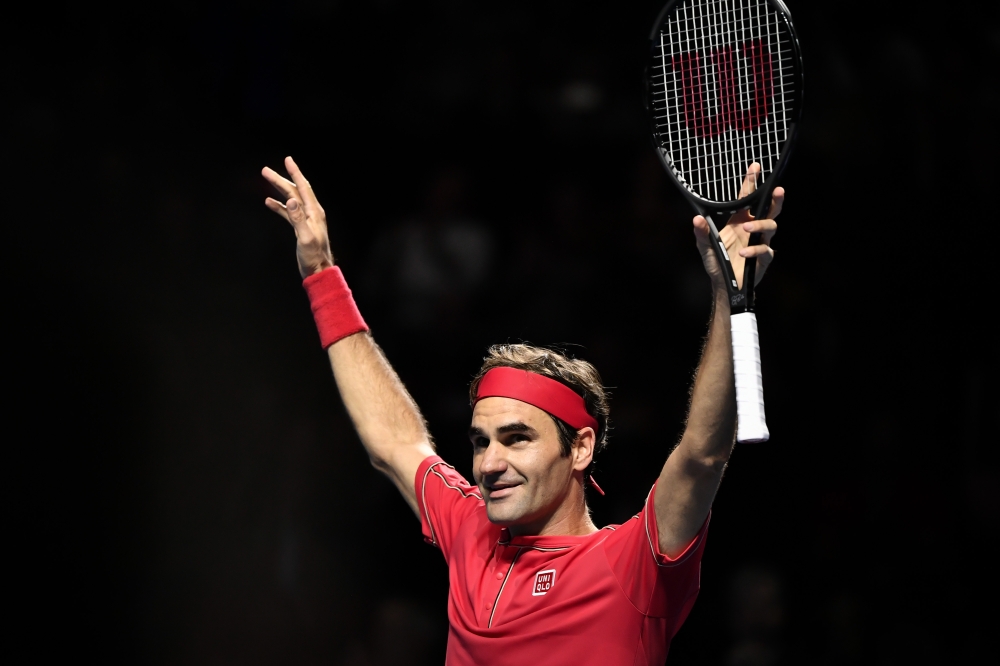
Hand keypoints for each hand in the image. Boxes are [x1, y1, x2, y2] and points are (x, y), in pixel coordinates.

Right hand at [262, 156, 333, 278]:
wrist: (318, 270)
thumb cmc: (314, 256)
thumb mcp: (306, 238)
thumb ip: (298, 219)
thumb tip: (290, 200)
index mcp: (314, 212)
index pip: (303, 188)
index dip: (295, 173)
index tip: (288, 160)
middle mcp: (311, 213)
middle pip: (294, 191)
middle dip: (281, 179)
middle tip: (265, 170)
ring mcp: (305, 220)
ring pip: (290, 199)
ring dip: (278, 189)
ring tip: (266, 180)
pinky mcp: (300, 227)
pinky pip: (288, 212)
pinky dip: (279, 206)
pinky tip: (269, 202)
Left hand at [693, 162, 782, 290]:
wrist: (725, 285)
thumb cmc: (717, 263)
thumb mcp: (705, 247)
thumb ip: (702, 233)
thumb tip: (697, 219)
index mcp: (739, 221)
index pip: (747, 198)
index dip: (751, 183)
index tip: (754, 167)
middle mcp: (752, 228)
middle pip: (769, 209)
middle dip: (774, 198)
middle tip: (777, 189)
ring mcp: (760, 242)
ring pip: (771, 226)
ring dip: (760, 225)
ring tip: (747, 228)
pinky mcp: (764, 258)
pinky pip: (765, 250)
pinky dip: (754, 251)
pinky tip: (743, 253)